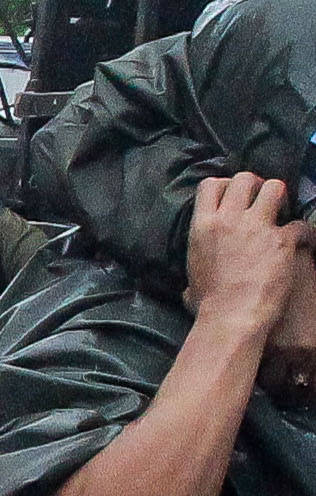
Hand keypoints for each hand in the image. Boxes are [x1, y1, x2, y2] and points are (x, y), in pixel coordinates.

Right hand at [187, 172, 307, 345]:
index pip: (210, 184)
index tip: (234, 198)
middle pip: (245, 178)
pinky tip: (302, 243)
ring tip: (282, 213)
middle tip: (262, 203)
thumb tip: (191, 286)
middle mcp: (229, 219)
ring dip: (280, 198)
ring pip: (275, 188)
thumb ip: (197, 267)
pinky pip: (300, 224)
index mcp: (202, 226)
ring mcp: (257, 227)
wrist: (232, 317)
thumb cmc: (207, 305)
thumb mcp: (191, 278)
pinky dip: (303, 234)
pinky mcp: (282, 240)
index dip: (225, 186)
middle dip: (256, 186)